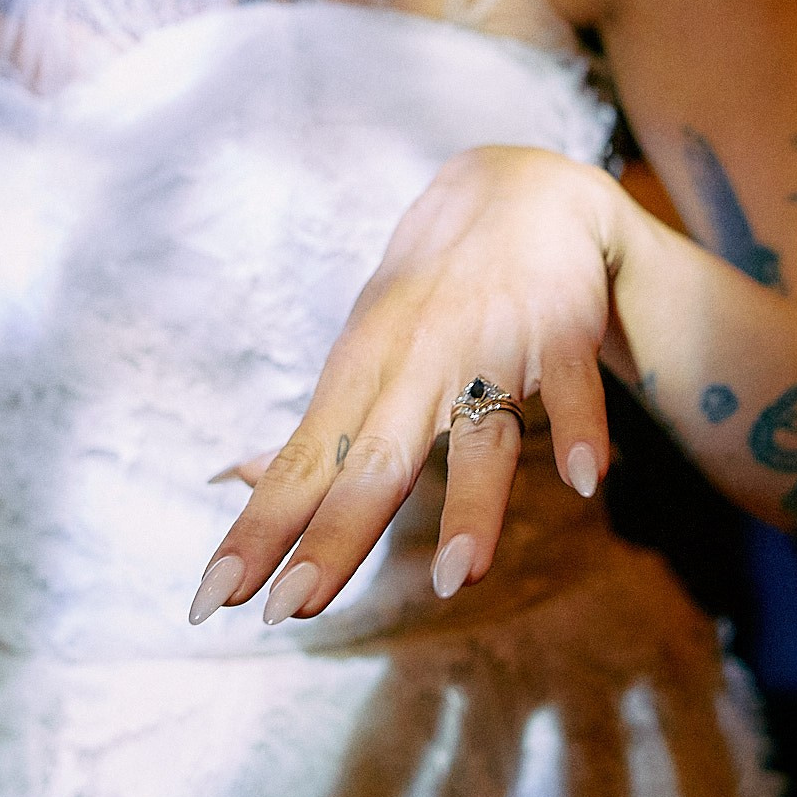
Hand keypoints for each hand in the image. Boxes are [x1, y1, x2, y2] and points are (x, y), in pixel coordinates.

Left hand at [189, 145, 622, 624]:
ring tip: (458, 579)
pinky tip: (583, 480)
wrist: (521, 188)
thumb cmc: (430, 294)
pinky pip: (574, 385)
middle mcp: (418, 361)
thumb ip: (318, 433)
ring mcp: (492, 344)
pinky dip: (579, 427)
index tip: (212, 599)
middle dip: (333, 534)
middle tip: (289, 607)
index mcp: (362, 371)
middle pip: (374, 460)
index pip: (303, 463)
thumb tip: (235, 481)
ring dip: (471, 503)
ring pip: (479, 432)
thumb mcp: (364, 353)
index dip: (259, 529)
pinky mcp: (561, 330)